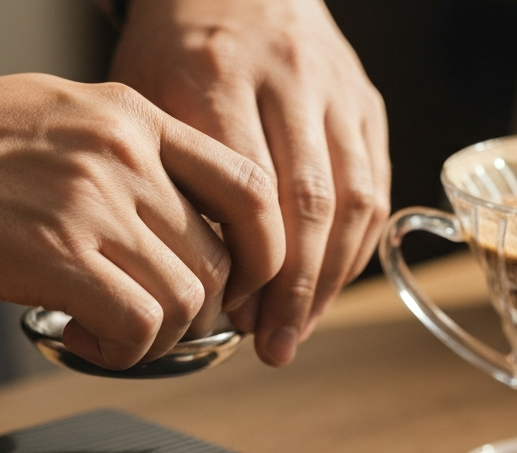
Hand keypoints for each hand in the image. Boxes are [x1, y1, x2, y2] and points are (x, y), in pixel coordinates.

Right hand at [0, 72, 283, 369]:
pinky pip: (141, 327)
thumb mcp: (49, 117)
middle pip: (222, 259)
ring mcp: (95, 202)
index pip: (249, 187)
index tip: (232, 288)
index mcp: (131, 115)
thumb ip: (115, 155)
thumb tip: (158, 214)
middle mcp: (127, 153)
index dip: (259, 253)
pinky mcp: (57, 255)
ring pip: (189, 300)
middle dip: (196, 310)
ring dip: (157, 337)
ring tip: (104, 330)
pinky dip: (122, 350)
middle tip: (146, 322)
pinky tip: (77, 335)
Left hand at [112, 0, 390, 365]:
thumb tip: (184, 278)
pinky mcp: (366, 100)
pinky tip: (328, 284)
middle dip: (294, 288)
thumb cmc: (174, 46)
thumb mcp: (141, 95)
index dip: (248, 266)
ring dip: (330, 278)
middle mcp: (287, 78)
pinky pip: (374, 186)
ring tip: (299, 327)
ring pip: (352, 199)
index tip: (230, 315)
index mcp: (215, 74)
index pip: (248, 191)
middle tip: (273, 343)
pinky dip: (355, 246)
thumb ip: (162, 176)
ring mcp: (336, 89)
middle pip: (308, 202)